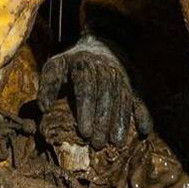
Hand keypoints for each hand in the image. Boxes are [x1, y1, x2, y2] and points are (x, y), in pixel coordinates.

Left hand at [38, 33, 149, 147]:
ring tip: (117, 144)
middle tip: (98, 144)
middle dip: (103, 122)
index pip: (86, 89)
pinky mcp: (134, 82)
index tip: (84, 133)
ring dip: (122, 122)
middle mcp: (106, 68)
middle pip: (106, 97)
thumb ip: (48, 86)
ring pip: (124, 99)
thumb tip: (44, 109)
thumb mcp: (55, 66)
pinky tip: (144, 131)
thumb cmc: (73, 62)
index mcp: (83, 64)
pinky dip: (144, 114)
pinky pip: (140, 98)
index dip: (86, 111)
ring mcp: (122, 75)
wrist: (102, 43)